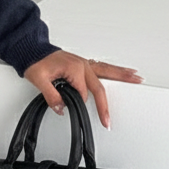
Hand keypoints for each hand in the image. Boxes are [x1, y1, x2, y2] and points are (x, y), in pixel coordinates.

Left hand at [22, 51, 142, 129]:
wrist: (31, 49)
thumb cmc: (35, 60)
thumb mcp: (39, 79)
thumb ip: (51, 95)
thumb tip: (61, 108)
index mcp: (74, 68)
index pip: (83, 94)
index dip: (78, 104)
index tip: (77, 112)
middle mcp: (82, 65)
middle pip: (101, 85)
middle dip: (106, 104)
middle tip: (109, 119)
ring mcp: (83, 63)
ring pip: (107, 71)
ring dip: (122, 75)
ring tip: (137, 78)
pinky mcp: (82, 64)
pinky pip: (102, 67)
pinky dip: (114, 70)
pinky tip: (123, 71)